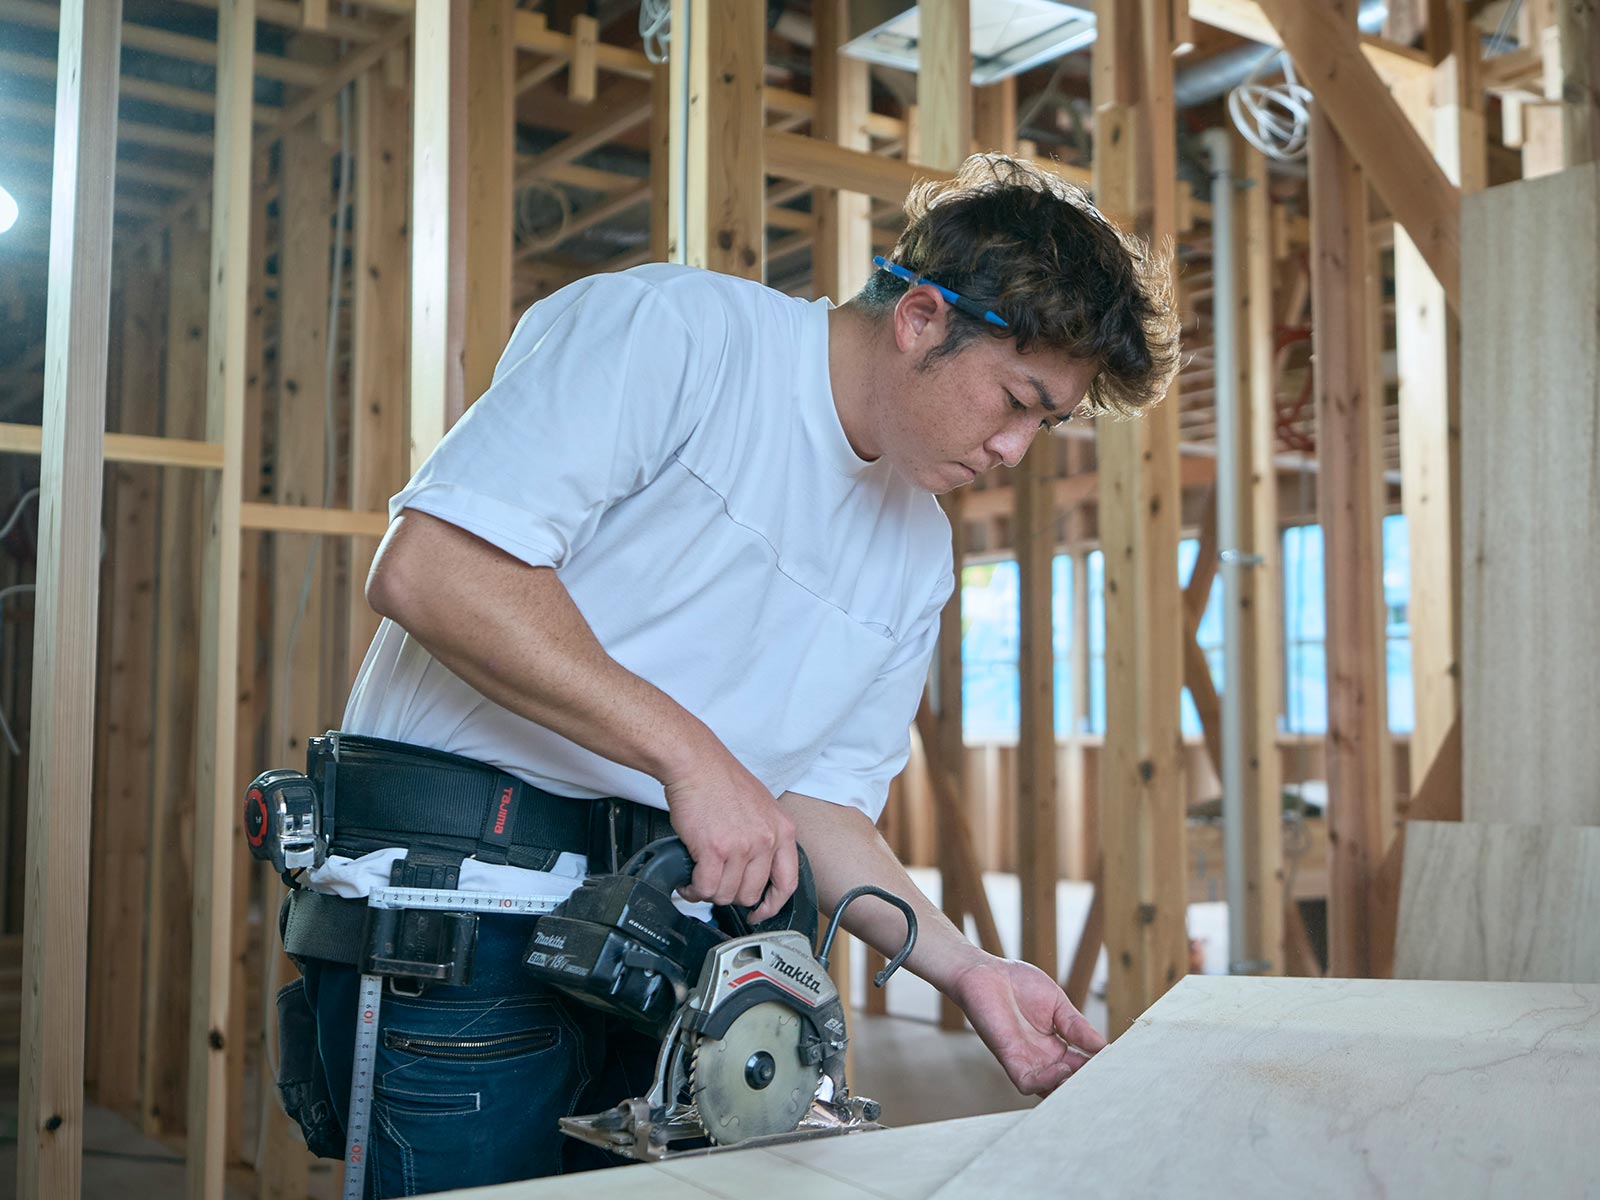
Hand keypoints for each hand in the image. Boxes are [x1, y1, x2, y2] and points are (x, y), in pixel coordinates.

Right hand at [662, 748, 798, 922]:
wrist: (696, 764)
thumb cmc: (722, 780)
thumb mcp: (762, 807)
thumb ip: (767, 837)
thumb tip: (757, 869)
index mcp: (782, 830)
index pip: (788, 883)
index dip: (772, 905)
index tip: (760, 912)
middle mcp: (766, 840)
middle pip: (751, 893)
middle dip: (730, 895)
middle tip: (717, 885)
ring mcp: (741, 846)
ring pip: (726, 894)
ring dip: (709, 893)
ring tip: (699, 880)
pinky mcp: (714, 850)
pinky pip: (705, 887)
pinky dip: (693, 889)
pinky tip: (688, 881)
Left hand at [948, 955, 1107, 1095]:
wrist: (984, 971)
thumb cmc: (1017, 983)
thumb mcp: (1057, 1004)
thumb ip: (1077, 1026)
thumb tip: (1104, 1046)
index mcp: (1054, 1046)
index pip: (1080, 1067)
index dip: (1097, 1069)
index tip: (1118, 1067)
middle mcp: (1040, 1058)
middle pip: (1068, 1084)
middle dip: (1087, 1085)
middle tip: (1110, 1083)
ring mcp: (1025, 1060)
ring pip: (1049, 1090)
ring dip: (1070, 1088)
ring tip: (1089, 1078)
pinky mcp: (1008, 1057)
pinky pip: (1027, 1082)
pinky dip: (1047, 1081)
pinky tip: (1064, 1070)